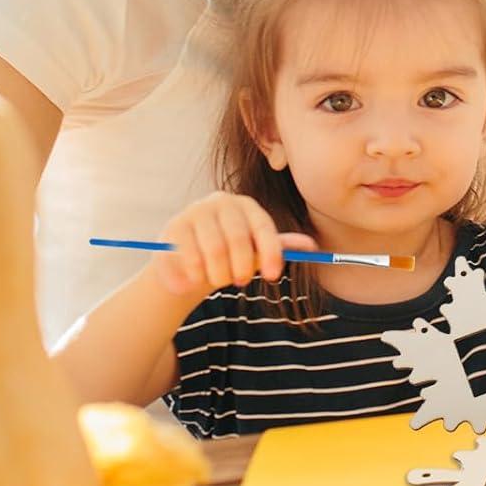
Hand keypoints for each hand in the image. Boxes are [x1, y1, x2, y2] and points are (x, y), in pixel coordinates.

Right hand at [153, 191, 316, 298]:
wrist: (190, 262)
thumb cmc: (230, 254)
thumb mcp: (255, 250)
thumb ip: (279, 246)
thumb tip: (312, 246)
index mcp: (247, 205)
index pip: (264, 227)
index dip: (271, 253)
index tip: (273, 276)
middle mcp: (221, 202)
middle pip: (237, 238)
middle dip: (241, 266)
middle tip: (240, 282)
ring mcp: (195, 212)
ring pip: (213, 250)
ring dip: (217, 273)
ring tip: (217, 280)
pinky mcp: (173, 227)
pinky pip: (188, 257)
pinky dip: (194, 275)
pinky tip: (195, 281)